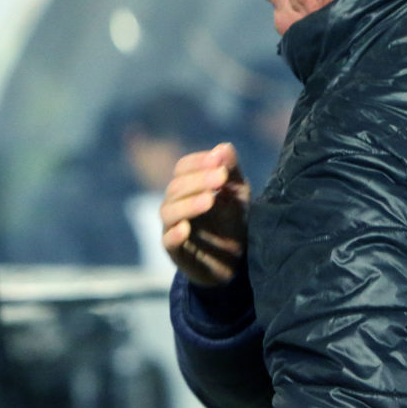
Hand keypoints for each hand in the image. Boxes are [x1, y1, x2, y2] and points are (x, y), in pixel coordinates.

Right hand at [161, 142, 250, 285]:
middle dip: (199, 180)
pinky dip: (174, 234)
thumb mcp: (238, 193)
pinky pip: (168, 242)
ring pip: (169, 212)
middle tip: (221, 177)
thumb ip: (231, 170)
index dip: (199, 162)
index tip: (220, 160)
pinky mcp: (177, 253)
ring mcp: (173, 229)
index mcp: (187, 187)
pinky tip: (186, 228)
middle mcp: (175, 205)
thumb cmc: (232, 220)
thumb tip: (224, 147)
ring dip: (189, 204)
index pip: (183, 168)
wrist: (235, 260)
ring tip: (210, 200)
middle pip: (176, 187)